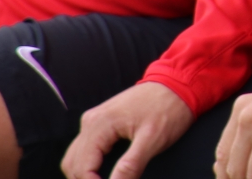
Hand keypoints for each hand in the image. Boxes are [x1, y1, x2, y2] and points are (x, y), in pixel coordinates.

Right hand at [62, 81, 195, 178]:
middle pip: (73, 163)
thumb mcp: (152, 140)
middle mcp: (91, 121)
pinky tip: (99, 174)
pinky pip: (84, 148)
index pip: (82, 167)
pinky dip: (87, 165)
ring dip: (83, 174)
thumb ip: (130, 166)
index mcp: (99, 124)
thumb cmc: (168, 108)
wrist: (178, 82)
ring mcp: (94, 120)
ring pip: (75, 157)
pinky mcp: (102, 122)